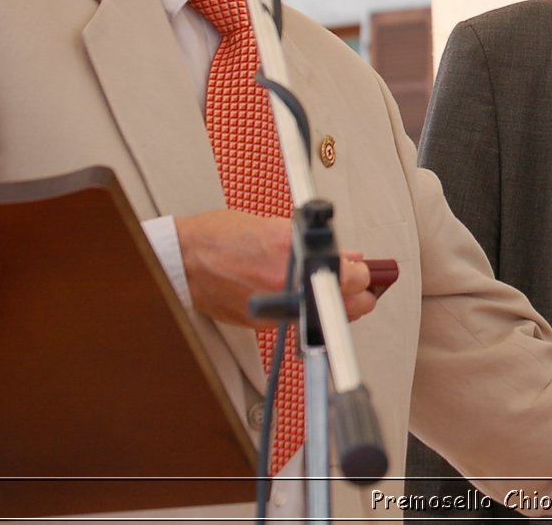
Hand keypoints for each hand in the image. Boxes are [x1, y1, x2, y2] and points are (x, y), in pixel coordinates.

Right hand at [176, 209, 376, 326]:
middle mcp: (287, 285)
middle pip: (351, 304)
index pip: (351, 275)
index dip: (364, 274)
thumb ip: (316, 244)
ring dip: (341, 308)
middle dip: (361, 295)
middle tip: (360, 284)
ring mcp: (278, 308)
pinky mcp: (265, 324)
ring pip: (330, 319)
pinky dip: (312, 313)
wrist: (184, 261)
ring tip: (337, 293)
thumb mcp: (277, 227)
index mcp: (293, 254)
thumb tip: (347, 255)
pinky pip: (303, 323)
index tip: (367, 271)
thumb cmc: (220, 238)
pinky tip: (309, 300)